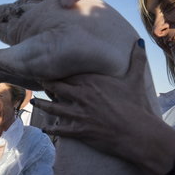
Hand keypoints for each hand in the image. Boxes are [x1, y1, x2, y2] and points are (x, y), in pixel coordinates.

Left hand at [33, 39, 174, 174]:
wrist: (137, 132)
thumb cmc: (137, 105)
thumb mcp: (135, 80)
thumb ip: (136, 60)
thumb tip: (140, 42)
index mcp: (92, 81)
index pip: (68, 74)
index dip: (58, 72)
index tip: (49, 69)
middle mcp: (82, 96)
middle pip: (56, 87)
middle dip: (46, 84)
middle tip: (38, 82)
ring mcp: (78, 114)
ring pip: (53, 108)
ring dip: (42, 104)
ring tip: (34, 102)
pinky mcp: (79, 130)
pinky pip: (60, 129)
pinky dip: (51, 129)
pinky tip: (45, 129)